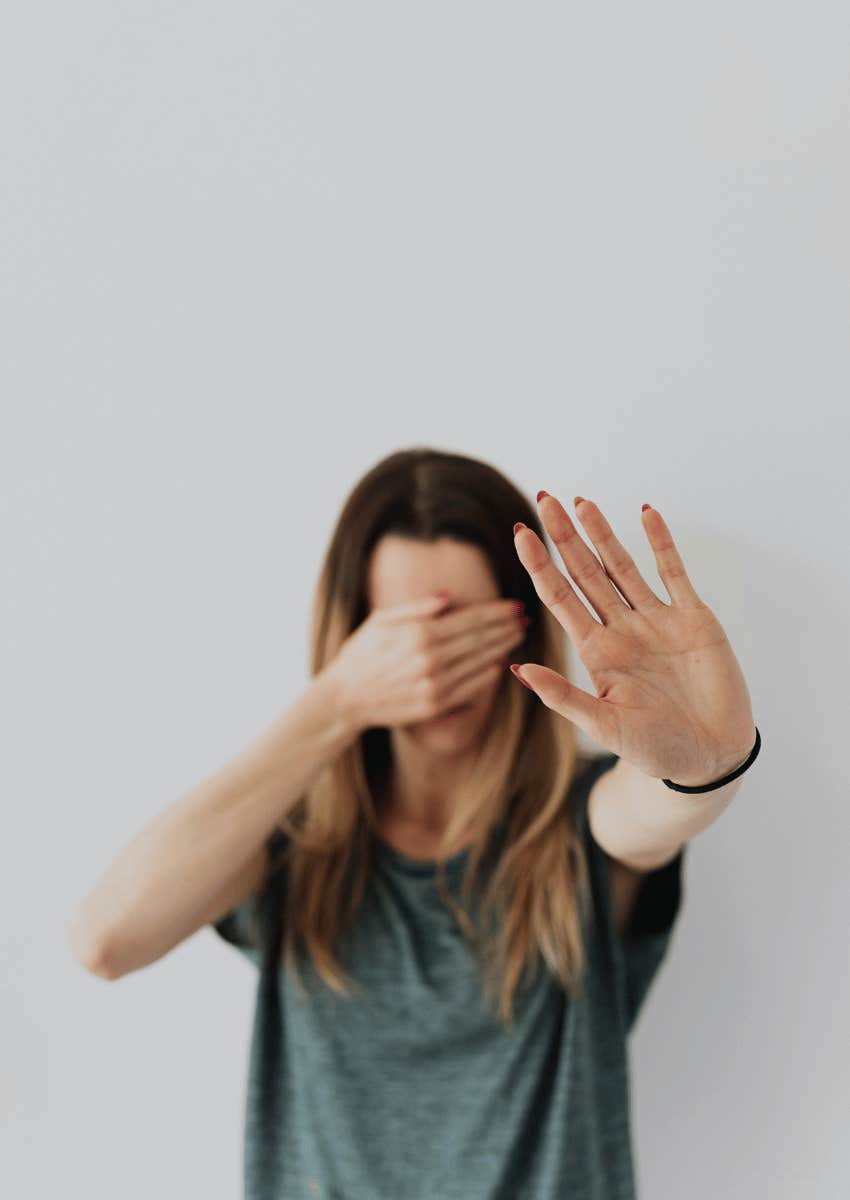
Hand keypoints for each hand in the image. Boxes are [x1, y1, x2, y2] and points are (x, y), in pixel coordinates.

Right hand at [325, 591, 528, 736]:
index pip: (470, 620)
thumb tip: (449, 596)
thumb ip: (417, 607)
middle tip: (525, 618)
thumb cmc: (361, 653)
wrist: (344, 698)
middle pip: (480, 640)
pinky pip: (470, 689)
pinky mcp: (434, 706)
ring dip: (503, 648)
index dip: (496, 612)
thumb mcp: (381, 620)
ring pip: (480, 663)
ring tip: (517, 636)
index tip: (515, 605)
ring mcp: (434, 685)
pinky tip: (500, 664)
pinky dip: (488, 676)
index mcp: (419, 634)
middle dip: (506, 627)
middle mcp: (430, 659)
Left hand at [511, 493, 755, 785]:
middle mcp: (621, 629)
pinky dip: (661, 543)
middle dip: (564, 537)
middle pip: (585, 572)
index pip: (559, 597)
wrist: (711, 756)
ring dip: (603, 534)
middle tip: (545, 498)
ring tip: (582, 502)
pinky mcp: (692, 619)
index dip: (540, 564)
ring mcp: (656, 621)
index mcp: (596, 651)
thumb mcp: (604, 726)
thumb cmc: (655, 748)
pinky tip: (646, 514)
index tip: (520, 532)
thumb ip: (564, 696)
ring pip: (622, 567)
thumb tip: (518, 669)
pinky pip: (674, 573)